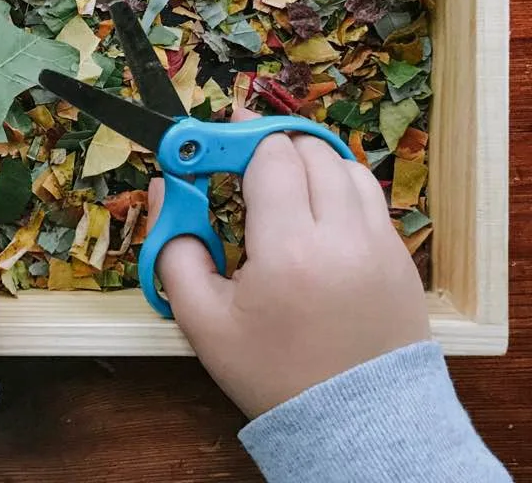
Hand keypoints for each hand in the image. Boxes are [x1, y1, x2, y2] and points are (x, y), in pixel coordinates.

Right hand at [149, 109, 429, 417]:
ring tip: (284, 185)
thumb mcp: (202, 322)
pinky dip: (340, 186)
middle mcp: (343, 235)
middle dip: (271, 146)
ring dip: (309, 161)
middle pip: (309, 149)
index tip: (216, 141)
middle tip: (244, 164)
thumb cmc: (272, 373)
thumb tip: (165, 187)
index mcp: (289, 251)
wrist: (357, 427)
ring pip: (345, 164)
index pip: (271, 156)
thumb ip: (173, 249)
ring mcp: (380, 243)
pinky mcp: (401, 256)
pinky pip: (369, 195)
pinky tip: (318, 211)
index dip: (239, 138)